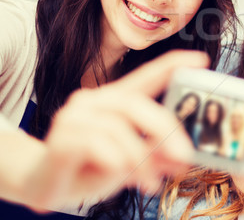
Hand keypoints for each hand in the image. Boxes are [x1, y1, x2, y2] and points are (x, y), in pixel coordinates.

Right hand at [26, 50, 208, 209]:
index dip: (171, 65)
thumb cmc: (89, 167)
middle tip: (183, 157)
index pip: (145, 77)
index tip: (201, 58)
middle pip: (135, 104)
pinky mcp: (61, 137)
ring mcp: (74, 117)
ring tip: (151, 182)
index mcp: (113, 100)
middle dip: (164, 131)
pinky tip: (119, 175)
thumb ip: (156, 154)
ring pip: (119, 128)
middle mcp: (92, 101)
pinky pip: (98, 144)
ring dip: (141, 159)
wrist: (42, 186)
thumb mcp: (131, 162)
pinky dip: (116, 162)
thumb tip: (183, 157)